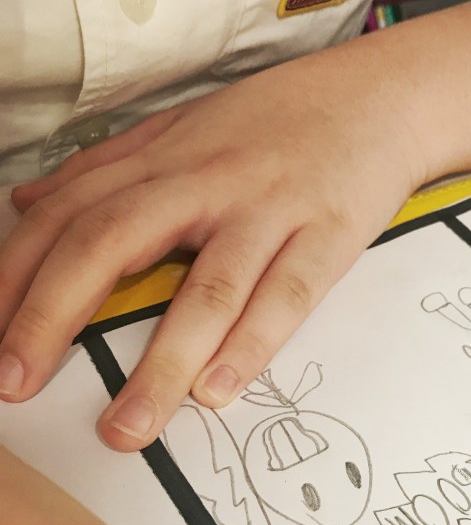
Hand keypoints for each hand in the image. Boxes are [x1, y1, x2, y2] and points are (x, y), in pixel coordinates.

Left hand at [0, 41, 423, 449]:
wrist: (380, 97)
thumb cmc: (279, 118)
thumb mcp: (182, 128)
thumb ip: (105, 167)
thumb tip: (28, 203)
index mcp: (165, 158)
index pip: (71, 213)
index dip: (16, 273)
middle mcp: (208, 180)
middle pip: (115, 240)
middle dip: (55, 314)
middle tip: (15, 383)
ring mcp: (271, 208)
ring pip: (208, 286)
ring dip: (161, 362)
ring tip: (126, 428)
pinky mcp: (329, 235)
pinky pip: (287, 294)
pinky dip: (252, 345)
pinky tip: (219, 391)